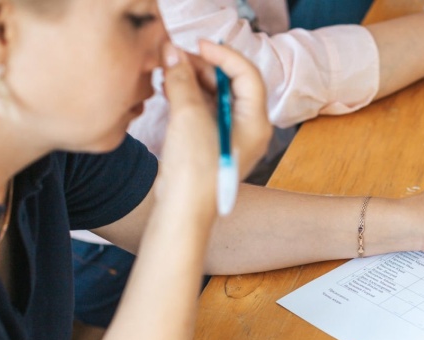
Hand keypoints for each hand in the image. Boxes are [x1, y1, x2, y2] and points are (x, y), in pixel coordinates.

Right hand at [158, 42, 270, 214]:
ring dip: (192, 80)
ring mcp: (231, 136)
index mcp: (256, 122)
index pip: (247, 75)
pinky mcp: (213, 143)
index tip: (198, 45)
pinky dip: (188, 96)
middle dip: (203, 66)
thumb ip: (182, 80)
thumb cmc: (195, 168)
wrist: (184, 209)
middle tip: (175, 55)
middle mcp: (249, 128)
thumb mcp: (188, 116)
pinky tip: (168, 88)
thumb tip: (172, 54)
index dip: (223, 56)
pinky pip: (204, 111)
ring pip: (215, 97)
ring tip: (167, 70)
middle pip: (231, 84)